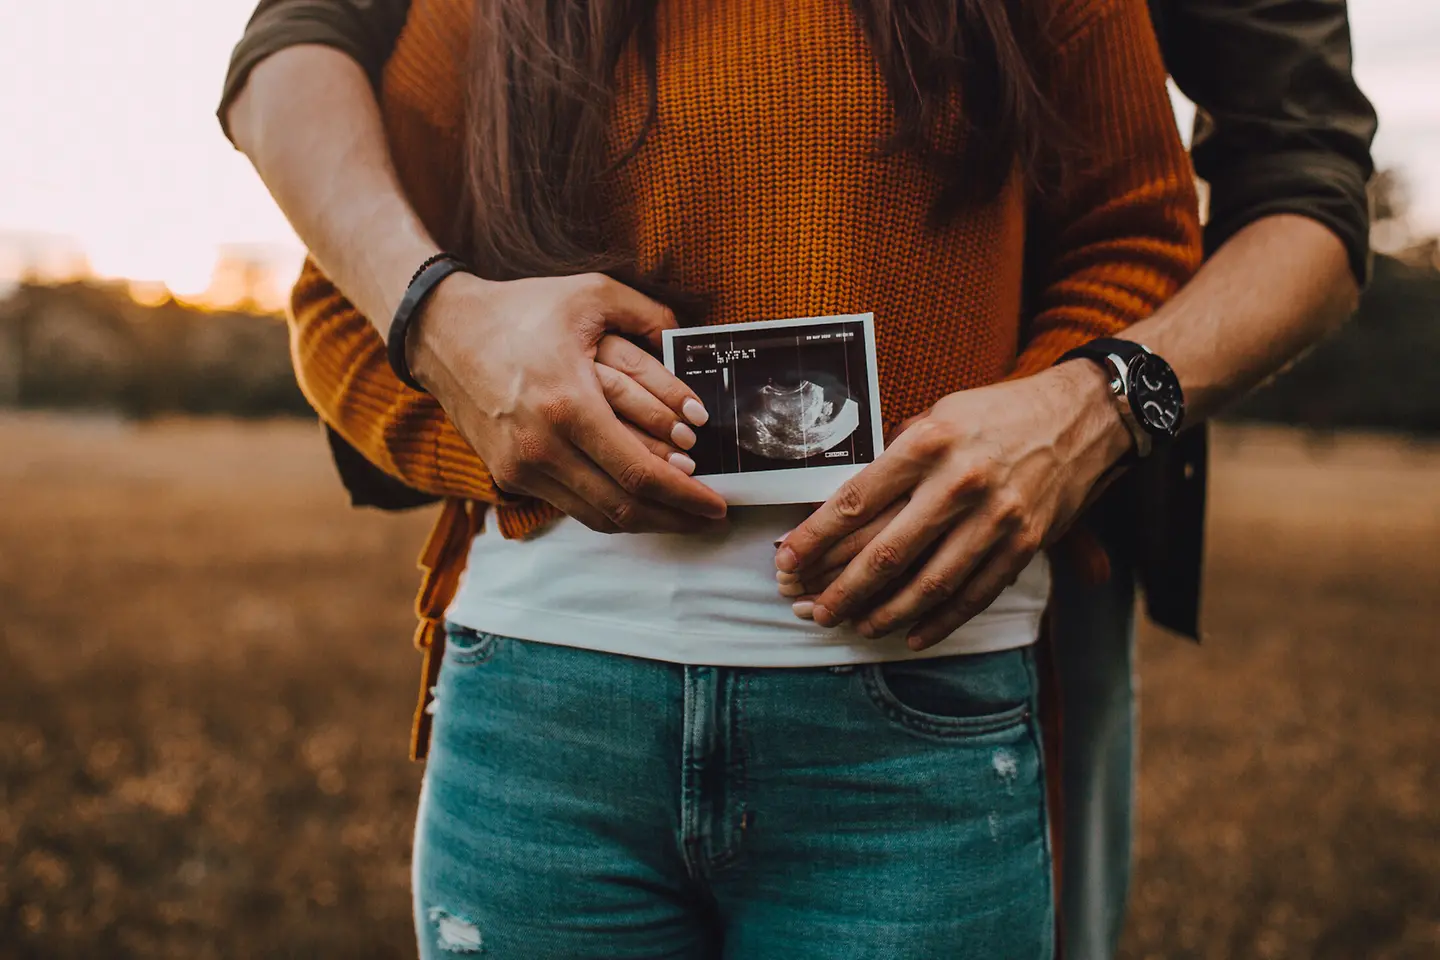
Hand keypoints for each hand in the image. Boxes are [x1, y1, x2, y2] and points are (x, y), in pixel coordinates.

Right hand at [409, 271, 728, 532]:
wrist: (442, 333)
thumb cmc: (520, 310)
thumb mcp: (590, 294)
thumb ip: (649, 314)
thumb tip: (691, 340)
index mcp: (568, 405)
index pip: (639, 473)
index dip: (686, 496)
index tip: (718, 503)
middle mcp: (542, 447)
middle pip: (623, 506)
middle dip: (676, 517)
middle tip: (710, 516)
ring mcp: (522, 467)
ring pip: (598, 516)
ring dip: (646, 520)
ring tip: (682, 515)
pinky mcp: (510, 475)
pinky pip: (573, 506)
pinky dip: (611, 509)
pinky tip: (639, 501)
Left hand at [774, 361, 1129, 647]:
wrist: (1083, 417)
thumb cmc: (998, 413)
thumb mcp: (939, 414)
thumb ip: (896, 459)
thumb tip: (847, 506)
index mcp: (929, 443)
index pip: (855, 501)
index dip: (814, 538)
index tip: (786, 560)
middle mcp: (959, 483)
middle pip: (886, 552)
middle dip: (840, 588)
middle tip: (809, 610)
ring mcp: (996, 518)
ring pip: (928, 583)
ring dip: (883, 613)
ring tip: (852, 626)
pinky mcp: (1024, 544)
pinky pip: (973, 595)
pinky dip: (939, 621)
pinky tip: (910, 635)